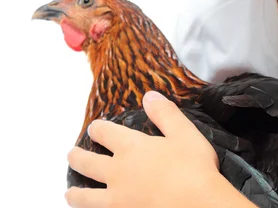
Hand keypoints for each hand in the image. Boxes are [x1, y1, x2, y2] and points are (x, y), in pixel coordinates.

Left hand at [65, 91, 221, 207]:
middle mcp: (118, 173)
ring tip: (69, 192)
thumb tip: (149, 95)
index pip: (105, 133)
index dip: (97, 129)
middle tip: (71, 154)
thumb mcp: (184, 133)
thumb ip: (165, 113)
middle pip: (88, 163)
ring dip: (76, 193)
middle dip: (77, 157)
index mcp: (131, 148)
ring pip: (86, 197)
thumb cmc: (194, 169)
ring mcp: (117, 200)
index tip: (93, 128)